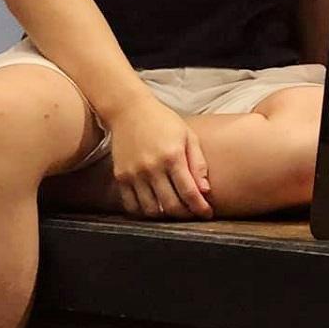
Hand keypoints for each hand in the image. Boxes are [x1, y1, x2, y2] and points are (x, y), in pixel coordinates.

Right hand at [106, 99, 211, 218]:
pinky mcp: (120, 177)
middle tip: (193, 214)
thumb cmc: (164, 122)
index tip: (207, 214)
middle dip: (185, 214)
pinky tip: (155, 208)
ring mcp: (133, 174)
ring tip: (175, 212)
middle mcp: (152, 168)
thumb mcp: (188, 136)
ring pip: (150, 209)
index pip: (189, 192)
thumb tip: (205, 190)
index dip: (200, 207)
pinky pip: (131, 205)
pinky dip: (144, 212)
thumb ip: (198, 163)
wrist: (129, 111)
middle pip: (170, 205)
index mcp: (172, 157)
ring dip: (165, 216)